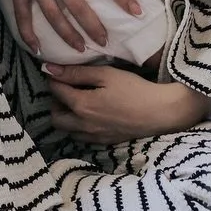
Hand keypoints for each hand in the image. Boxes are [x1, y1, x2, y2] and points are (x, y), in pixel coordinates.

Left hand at [46, 62, 210, 141]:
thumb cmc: (133, 89)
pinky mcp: (105, 142)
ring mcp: (94, 137)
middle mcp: (84, 125)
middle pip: (55, 117)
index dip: (54, 78)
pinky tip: (90, 113)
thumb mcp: (105, 74)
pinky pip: (81, 137)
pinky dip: (78, 126)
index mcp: (82, 106)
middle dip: (55, 101)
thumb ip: (76, 72)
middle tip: (67, 87)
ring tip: (78, 100)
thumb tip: (50, 69)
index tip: (58, 70)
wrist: (160, 112)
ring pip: (67, 130)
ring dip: (66, 115)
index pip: (55, 91)